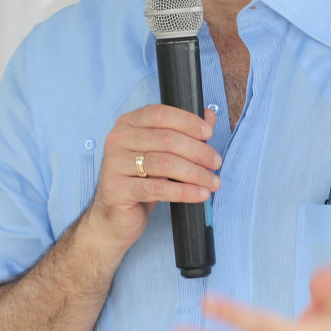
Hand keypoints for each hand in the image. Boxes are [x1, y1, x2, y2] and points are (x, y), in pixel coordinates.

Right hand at [81, 104, 220, 258]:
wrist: (115, 217)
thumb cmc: (141, 182)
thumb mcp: (162, 154)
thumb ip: (184, 133)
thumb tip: (209, 116)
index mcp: (127, 124)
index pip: (159, 114)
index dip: (187, 121)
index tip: (209, 133)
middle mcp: (117, 140)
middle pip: (166, 138)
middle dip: (197, 151)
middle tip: (216, 162)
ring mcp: (114, 164)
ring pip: (164, 163)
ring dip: (195, 173)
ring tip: (213, 182)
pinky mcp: (117, 189)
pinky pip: (157, 189)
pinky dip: (184, 191)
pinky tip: (200, 194)